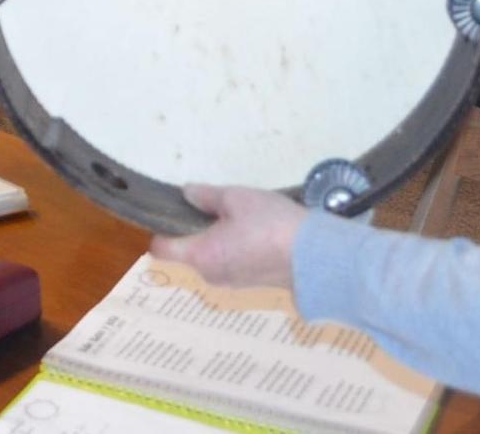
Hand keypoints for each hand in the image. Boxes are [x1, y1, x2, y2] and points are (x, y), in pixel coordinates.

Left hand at [149, 184, 306, 290]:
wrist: (317, 256)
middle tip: (215, 205)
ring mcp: (231, 283)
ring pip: (211, 257)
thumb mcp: (238, 198)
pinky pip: (231, 263)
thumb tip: (186, 194)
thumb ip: (207, 196)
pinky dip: (235, 248)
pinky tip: (256, 231)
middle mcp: (210, 275)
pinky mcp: (251, 284)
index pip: (161, 249)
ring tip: (240, 215)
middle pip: (188, 251)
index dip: (162, 229)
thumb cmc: (271, 224)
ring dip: (218, 238)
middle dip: (196, 229)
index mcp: (200, 255)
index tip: (172, 210)